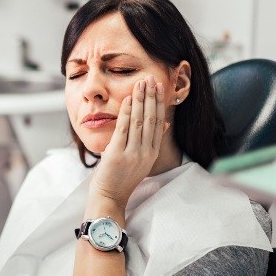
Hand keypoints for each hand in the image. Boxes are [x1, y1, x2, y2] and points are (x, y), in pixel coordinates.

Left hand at [89, 75, 166, 211]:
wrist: (110, 196)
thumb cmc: (122, 177)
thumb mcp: (142, 160)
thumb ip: (152, 141)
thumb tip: (165, 123)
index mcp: (152, 153)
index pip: (159, 123)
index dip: (159, 103)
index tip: (159, 87)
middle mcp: (145, 152)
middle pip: (152, 119)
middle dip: (151, 97)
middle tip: (151, 78)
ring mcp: (132, 154)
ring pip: (139, 122)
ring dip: (140, 100)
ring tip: (141, 84)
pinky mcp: (118, 154)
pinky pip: (124, 129)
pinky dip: (127, 113)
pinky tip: (128, 100)